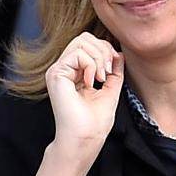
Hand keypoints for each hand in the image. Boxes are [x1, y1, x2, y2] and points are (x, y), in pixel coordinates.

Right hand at [45, 31, 122, 156]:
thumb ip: (114, 71)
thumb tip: (118, 53)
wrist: (85, 137)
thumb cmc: (95, 121)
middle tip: (108, 72)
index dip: (105, 50)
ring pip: (81, 41)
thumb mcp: (111, 90)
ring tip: (101, 78)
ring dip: (99, 57)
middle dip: (103, 50)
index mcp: (74, 72)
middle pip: (84, 38)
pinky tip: (91, 82)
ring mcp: (58, 70)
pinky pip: (78, 53)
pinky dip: (91, 65)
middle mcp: (64, 69)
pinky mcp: (56, 74)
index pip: (88, 44)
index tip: (113, 70)